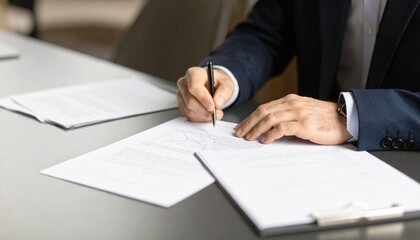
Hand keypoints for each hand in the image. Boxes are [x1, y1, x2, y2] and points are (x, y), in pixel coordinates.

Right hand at [177, 66, 234, 121]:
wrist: (213, 85)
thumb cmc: (217, 82)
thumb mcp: (226, 84)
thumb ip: (224, 92)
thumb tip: (217, 103)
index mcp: (194, 73)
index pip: (194, 87)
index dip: (203, 98)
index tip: (212, 107)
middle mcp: (184, 83)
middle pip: (190, 101)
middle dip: (205, 110)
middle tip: (217, 113)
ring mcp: (181, 95)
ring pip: (189, 110)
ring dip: (203, 115)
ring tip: (215, 114)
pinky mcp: (182, 105)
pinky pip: (189, 115)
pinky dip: (200, 118)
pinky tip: (207, 115)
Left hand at [235, 94, 351, 144]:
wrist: (348, 119)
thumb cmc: (326, 119)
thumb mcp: (305, 112)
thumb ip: (289, 116)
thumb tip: (270, 128)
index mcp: (291, 100)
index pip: (265, 108)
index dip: (251, 117)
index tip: (242, 127)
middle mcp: (293, 104)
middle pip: (263, 112)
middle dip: (249, 123)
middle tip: (240, 134)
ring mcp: (299, 113)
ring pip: (270, 119)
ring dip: (256, 129)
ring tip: (249, 138)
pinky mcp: (305, 124)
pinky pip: (282, 128)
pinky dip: (270, 134)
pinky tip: (265, 141)